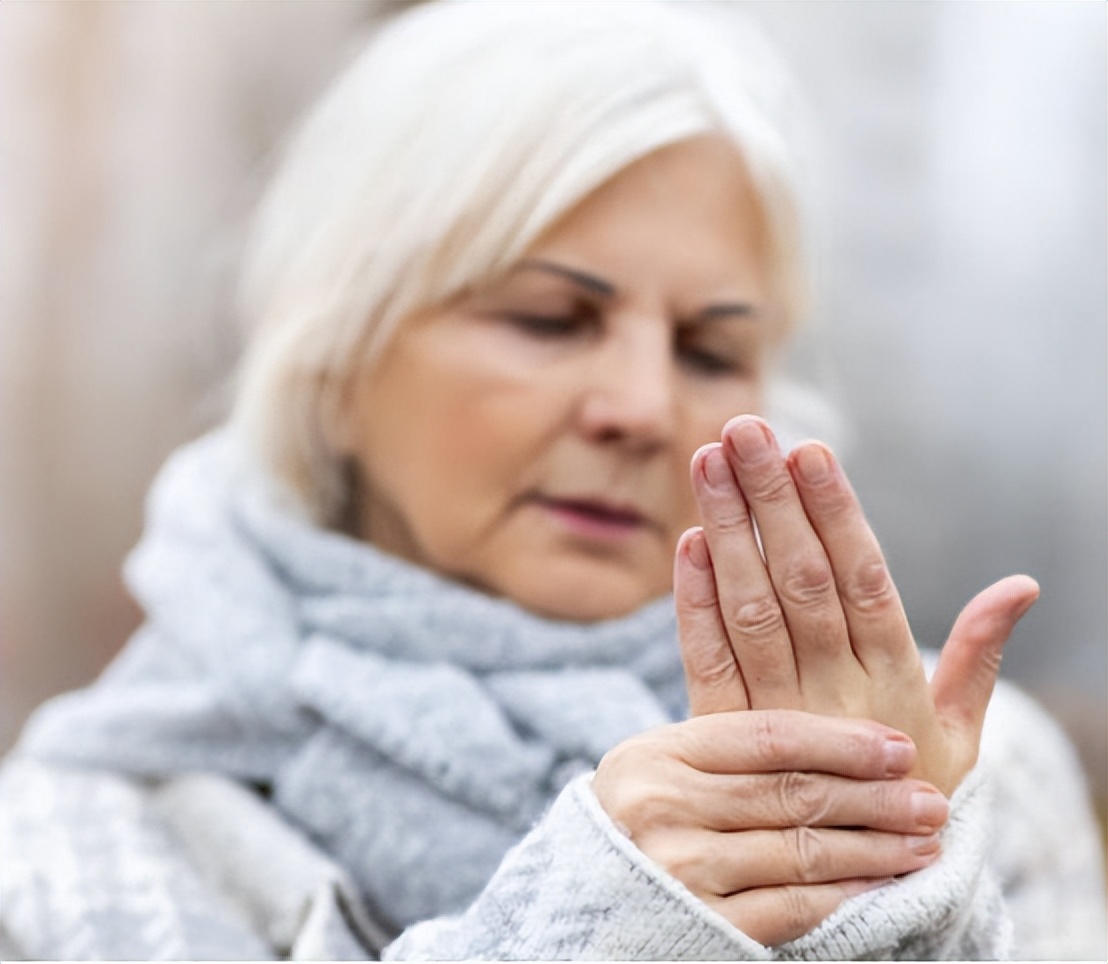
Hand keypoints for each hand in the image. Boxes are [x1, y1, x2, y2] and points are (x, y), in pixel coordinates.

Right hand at [593, 710, 949, 945]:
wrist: (581, 905)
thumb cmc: (637, 823)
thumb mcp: (660, 768)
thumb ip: (726, 745)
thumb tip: (827, 724)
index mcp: (658, 754)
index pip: (767, 738)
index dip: (840, 741)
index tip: (897, 748)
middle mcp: (665, 808)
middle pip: (792, 794)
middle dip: (874, 798)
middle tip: (931, 799)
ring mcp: (681, 870)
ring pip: (801, 851)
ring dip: (874, 849)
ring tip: (923, 842)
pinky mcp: (702, 925)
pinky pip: (791, 907)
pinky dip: (845, 895)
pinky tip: (881, 885)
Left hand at [675, 415, 1038, 794]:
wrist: (857, 889)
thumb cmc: (914, 792)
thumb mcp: (960, 732)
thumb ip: (979, 656)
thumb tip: (1021, 586)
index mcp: (892, 683)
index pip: (862, 581)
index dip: (834, 514)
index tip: (811, 450)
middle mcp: (832, 694)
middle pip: (798, 582)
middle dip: (770, 500)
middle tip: (744, 429)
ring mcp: (773, 716)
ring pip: (749, 610)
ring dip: (726, 532)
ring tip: (709, 460)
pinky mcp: (721, 736)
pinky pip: (705, 662)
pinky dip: (693, 603)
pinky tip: (687, 544)